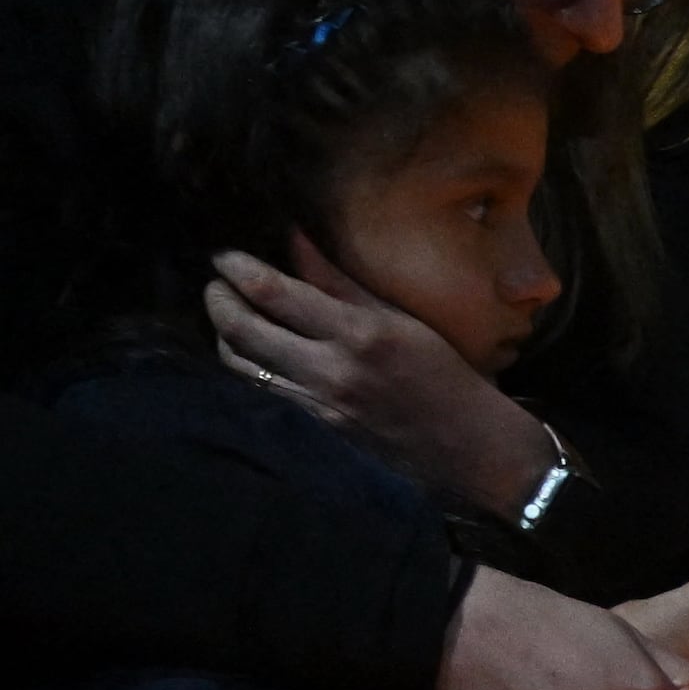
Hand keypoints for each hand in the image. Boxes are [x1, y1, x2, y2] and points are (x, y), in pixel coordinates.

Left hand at [207, 243, 556, 514]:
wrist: (471, 449)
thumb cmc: (447, 377)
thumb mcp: (403, 321)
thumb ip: (342, 284)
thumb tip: (295, 240)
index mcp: (358, 333)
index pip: (273, 292)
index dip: (237, 269)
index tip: (224, 256)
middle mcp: (330, 370)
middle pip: (242, 328)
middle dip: (218, 299)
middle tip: (217, 283)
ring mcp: (317, 404)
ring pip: (240, 365)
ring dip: (223, 334)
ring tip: (229, 315)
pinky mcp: (315, 429)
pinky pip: (260, 392)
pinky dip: (245, 367)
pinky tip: (250, 353)